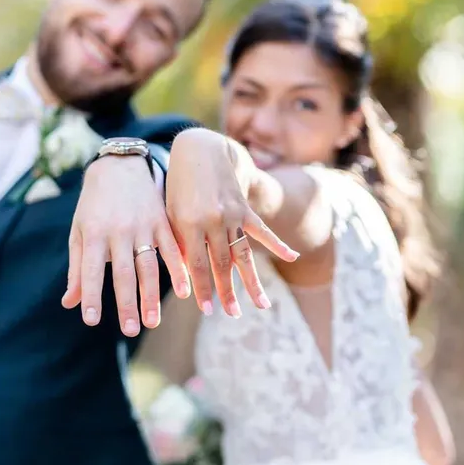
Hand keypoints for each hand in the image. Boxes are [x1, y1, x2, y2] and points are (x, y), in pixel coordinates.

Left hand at [62, 155, 190, 336]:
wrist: (119, 166)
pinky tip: (184, 292)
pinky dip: (178, 271)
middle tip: (130, 330)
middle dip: (126, 303)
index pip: (90, 271)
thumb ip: (77, 268)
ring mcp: (142, 226)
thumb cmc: (93, 205)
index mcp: (93, 234)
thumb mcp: (79, 231)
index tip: (91, 320)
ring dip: (151, 295)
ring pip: (148, 266)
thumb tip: (69, 302)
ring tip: (152, 321)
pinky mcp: (161, 221)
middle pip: (123, 273)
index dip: (91, 295)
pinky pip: (170, 249)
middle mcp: (118, 231)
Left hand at [166, 129, 297, 316]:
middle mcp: (214, 220)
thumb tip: (186, 276)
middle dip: (227, 292)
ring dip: (252, 282)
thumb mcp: (170, 213)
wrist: (199, 150)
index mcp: (189, 223)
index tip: (207, 310)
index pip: (196, 264)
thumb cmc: (178, 185)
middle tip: (232, 315)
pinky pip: (263, 230)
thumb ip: (178, 242)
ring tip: (261, 305)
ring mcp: (233, 214)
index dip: (203, 289)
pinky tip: (293, 256)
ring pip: (244, 254)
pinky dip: (278, 244)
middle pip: (223, 264)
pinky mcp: (245, 208)